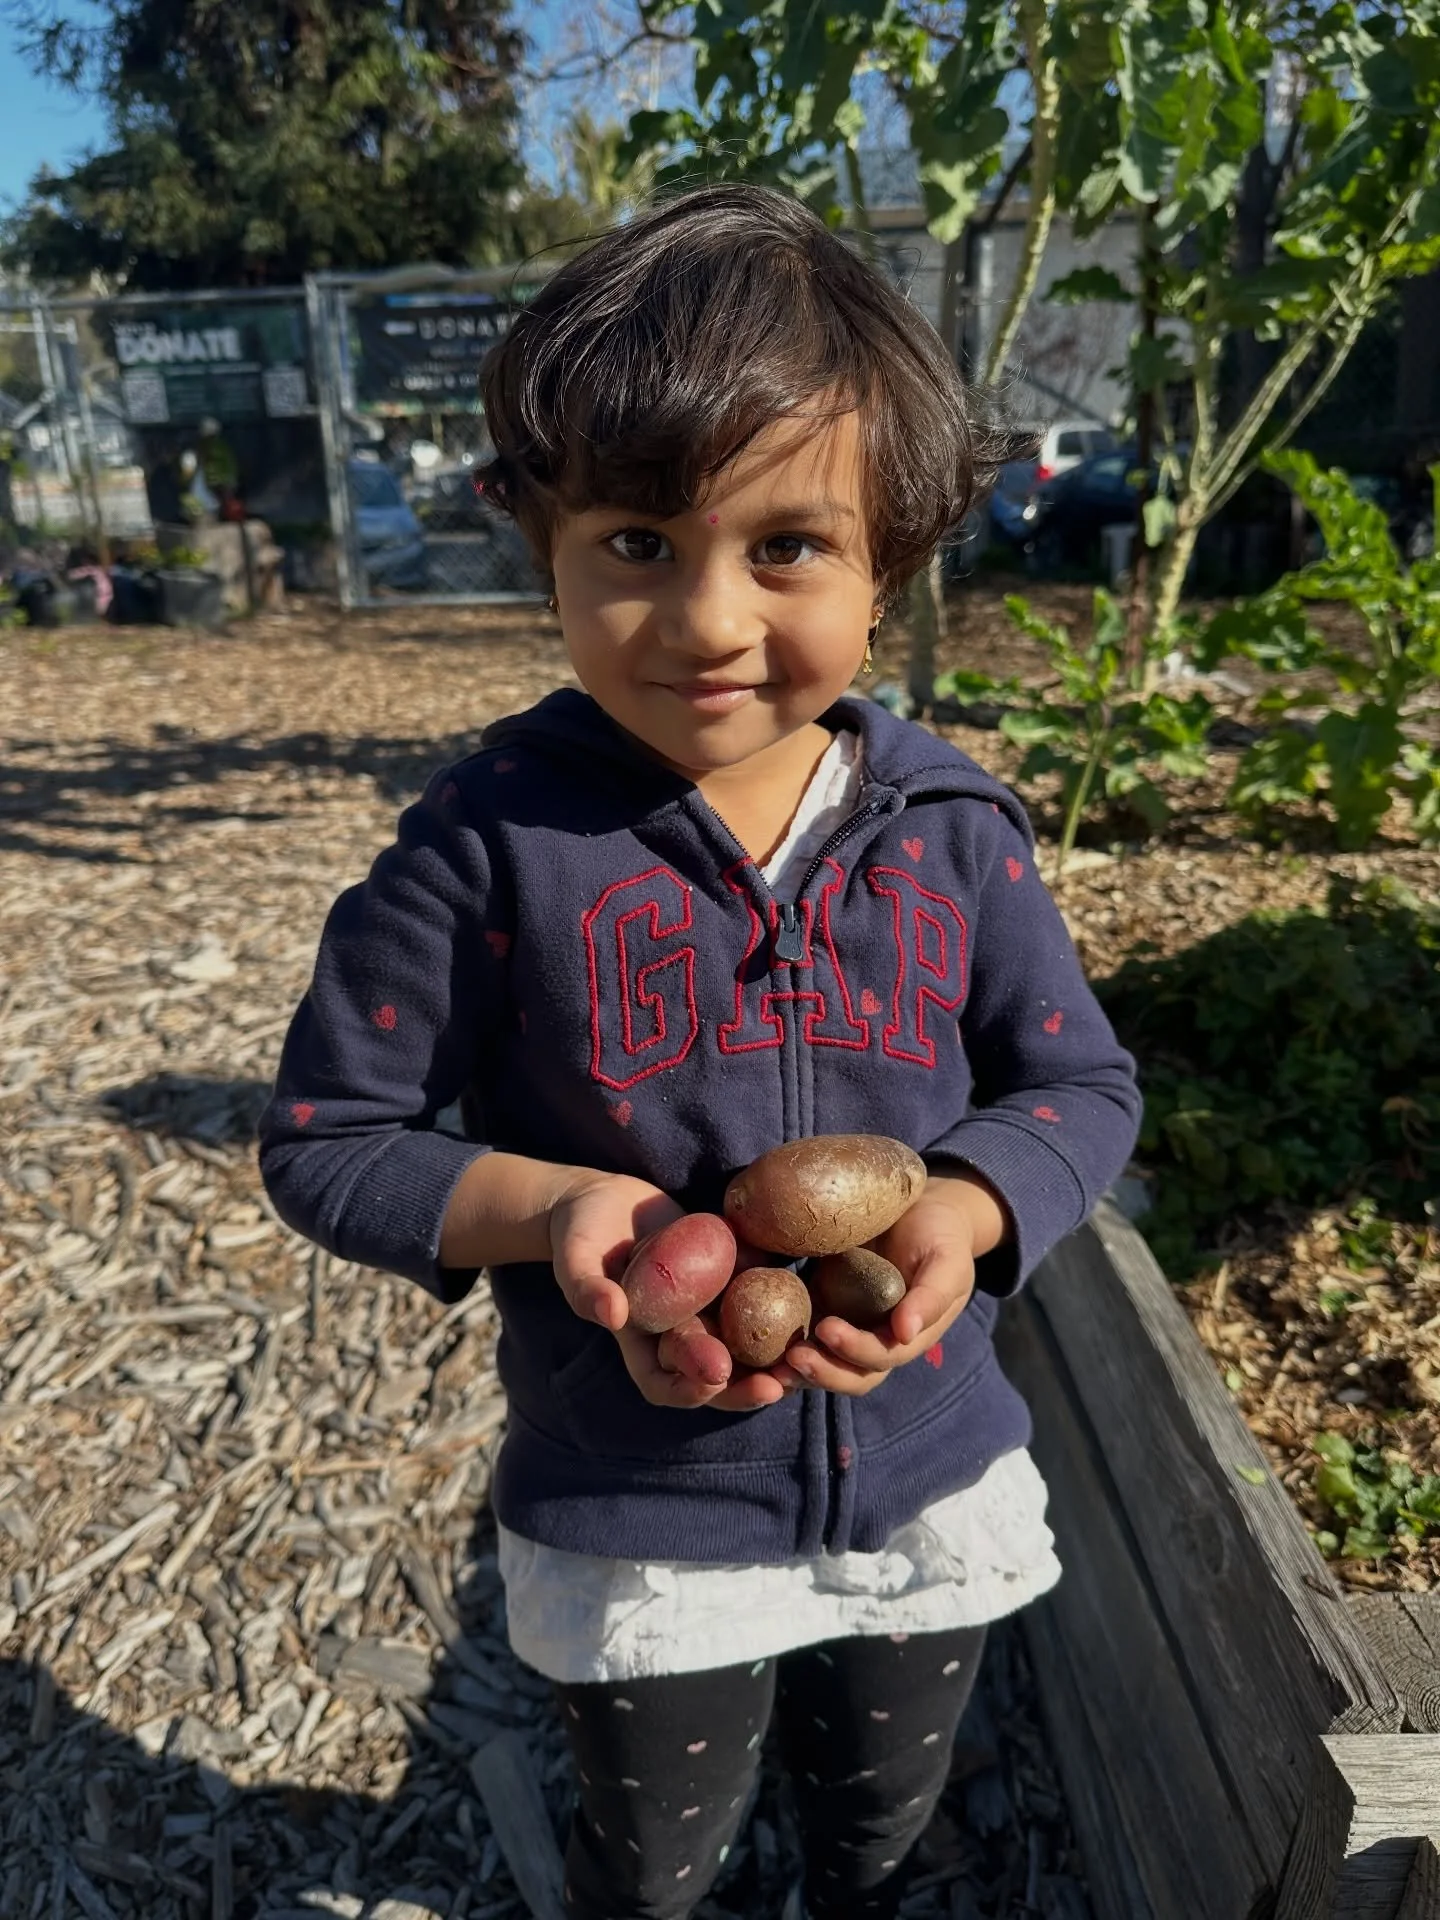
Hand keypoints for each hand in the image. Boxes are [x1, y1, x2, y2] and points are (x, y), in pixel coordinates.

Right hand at [547, 1175, 791, 1411]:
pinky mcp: (726, 1277)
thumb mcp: (575, 1258)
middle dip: (743, 1385)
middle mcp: (676, 1332)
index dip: (688, 1389)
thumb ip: (586, 1288)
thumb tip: (611, 1315)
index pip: (663, 1382)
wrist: (604, 1199)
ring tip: (803, 1362)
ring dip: (772, 1358)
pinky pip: (756, 1297)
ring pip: (743, 1344)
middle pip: (714, 1373)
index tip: (712, 1380)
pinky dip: (781, 1306)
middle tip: (775, 1386)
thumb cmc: (581, 1233)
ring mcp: (704, 1307)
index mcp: (639, 1341)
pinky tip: (810, 1305)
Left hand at [780, 1172, 1008, 1396]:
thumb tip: (906, 1332)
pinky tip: (754, 1336)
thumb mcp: (948, 1261)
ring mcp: (846, 1325)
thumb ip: (932, 1296)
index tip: (828, 1329)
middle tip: (791, 1357)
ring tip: (770, 1365)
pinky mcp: (821, 1303)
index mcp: (908, 1336)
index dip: (854, 1351)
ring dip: (796, 1371)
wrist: (919, 1208)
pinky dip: (780, 1342)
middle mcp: (875, 1339)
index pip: (880, 1357)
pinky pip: (800, 1330)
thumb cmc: (941, 1236)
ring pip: (821, 1363)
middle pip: (848, 1374)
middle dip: (821, 1372)